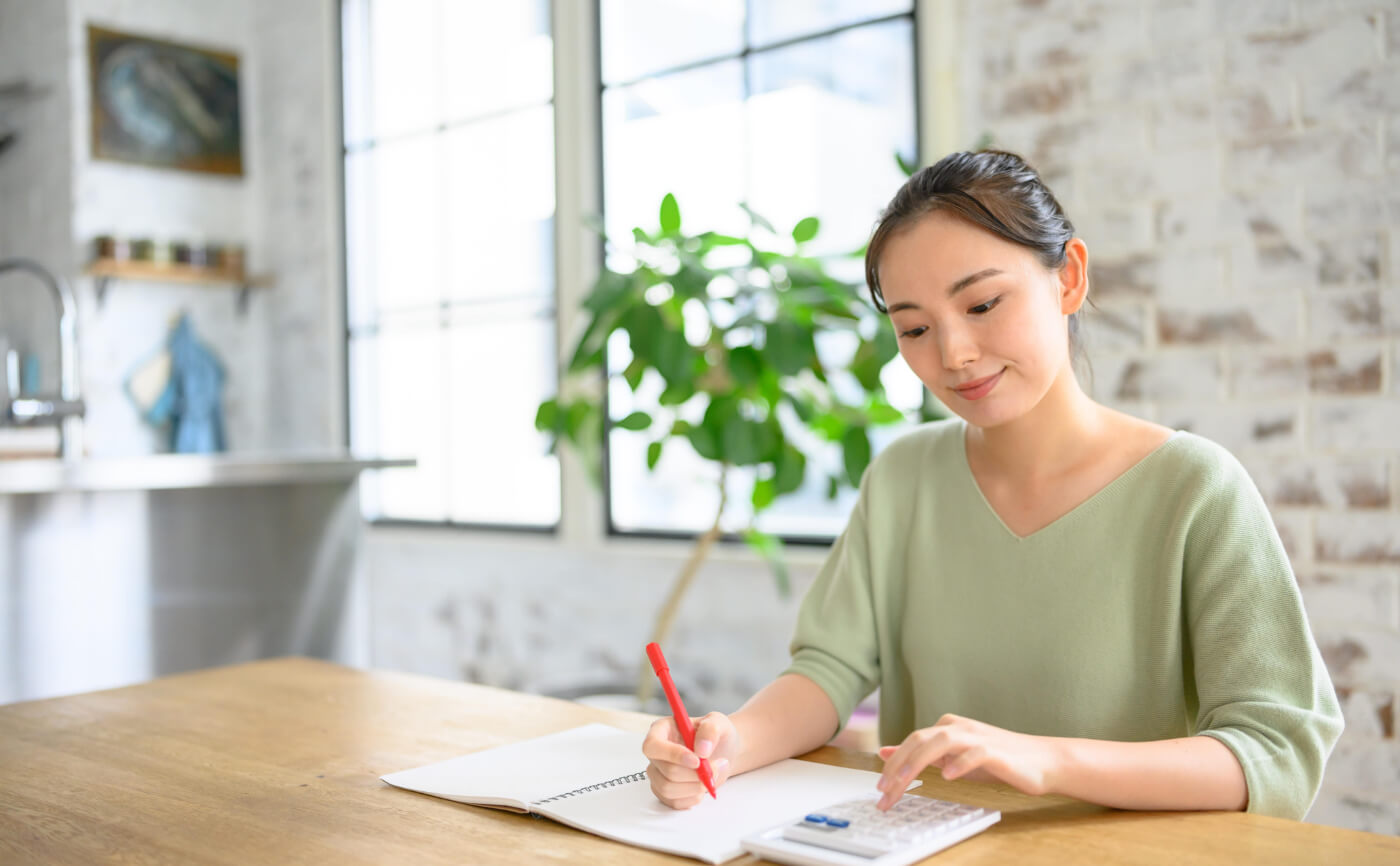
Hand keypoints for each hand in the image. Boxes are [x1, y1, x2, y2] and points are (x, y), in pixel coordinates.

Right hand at [642, 711, 740, 809]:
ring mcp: (658, 773)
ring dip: (695, 786)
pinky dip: (693, 797)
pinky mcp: (664, 791)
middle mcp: (656, 753)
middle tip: (715, 767)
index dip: (672, 755)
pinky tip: (702, 786)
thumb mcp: (718, 723)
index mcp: (661, 730)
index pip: (652, 745)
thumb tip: (701, 749)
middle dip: (694, 774)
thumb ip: (710, 730)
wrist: (723, 753)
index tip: (697, 761)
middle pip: (665, 771)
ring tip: (710, 776)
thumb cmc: (715, 736)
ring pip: (668, 789)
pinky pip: (674, 802)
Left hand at [875, 714, 1061, 808]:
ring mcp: (978, 737)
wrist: (1042, 760)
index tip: (880, 790)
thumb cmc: (997, 760)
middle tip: (884, 791)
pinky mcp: (997, 751)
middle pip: (920, 740)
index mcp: (946, 728)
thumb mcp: (952, 758)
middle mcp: (959, 727)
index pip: (911, 742)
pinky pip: (975, 753)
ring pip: (941, 741)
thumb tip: (886, 752)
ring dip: (919, 761)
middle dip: (898, 766)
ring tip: (904, 780)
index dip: (892, 765)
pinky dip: (959, 763)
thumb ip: (921, 755)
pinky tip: (948, 776)